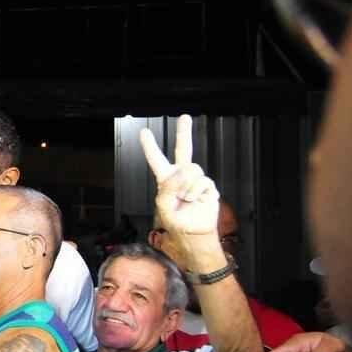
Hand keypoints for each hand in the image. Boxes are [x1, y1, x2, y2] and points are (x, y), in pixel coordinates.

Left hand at [140, 115, 219, 237]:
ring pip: (193, 169)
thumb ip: (169, 187)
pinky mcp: (208, 186)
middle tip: (185, 117)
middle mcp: (181, 176)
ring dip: (187, 186)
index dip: (150, 146)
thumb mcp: (164, 206)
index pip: (156, 160)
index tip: (143, 132)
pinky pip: (203, 182)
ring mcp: (195, 180)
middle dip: (184, 132)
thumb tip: (183, 173)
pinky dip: (197, 193)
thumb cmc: (176, 222)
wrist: (194, 234)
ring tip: (186, 199)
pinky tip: (196, 201)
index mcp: (166, 180)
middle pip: (183, 149)